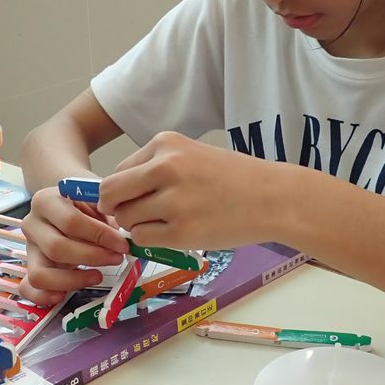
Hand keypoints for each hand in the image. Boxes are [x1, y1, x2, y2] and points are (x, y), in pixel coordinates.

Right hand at [21, 185, 128, 304]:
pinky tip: (64, 295)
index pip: (71, 222)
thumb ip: (106, 216)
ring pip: (40, 274)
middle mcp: (31, 224)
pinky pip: (28, 289)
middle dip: (92, 257)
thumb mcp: (95, 201)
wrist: (65, 209)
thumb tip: (122, 239)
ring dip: (73, 280)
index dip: (100, 235)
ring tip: (97, 276)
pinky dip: (44, 296)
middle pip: (56, 248)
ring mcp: (29, 249)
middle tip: (116, 259)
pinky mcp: (28, 269)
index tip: (122, 245)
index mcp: (45, 201)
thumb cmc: (84, 206)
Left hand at [99, 131, 272, 249]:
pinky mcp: (181, 231)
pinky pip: (143, 239)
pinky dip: (150, 241)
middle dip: (118, 208)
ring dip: (138, 226)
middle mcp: (165, 167)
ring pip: (126, 219)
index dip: (123, 190)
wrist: (273, 198)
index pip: (118, 171)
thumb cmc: (234, 178)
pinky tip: (174, 234)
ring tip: (166, 222)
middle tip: (138, 216)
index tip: (138, 199)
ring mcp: (173, 201)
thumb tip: (113, 194)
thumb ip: (154, 169)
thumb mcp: (191, 155)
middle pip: (111, 194)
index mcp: (165, 144)